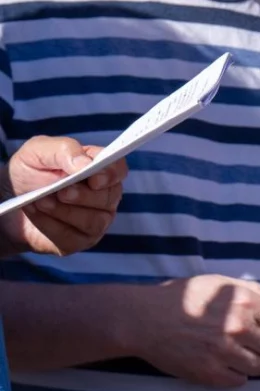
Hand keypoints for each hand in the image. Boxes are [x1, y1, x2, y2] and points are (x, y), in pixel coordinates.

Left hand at [0, 136, 126, 256]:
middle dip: (83, 196)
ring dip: (64, 211)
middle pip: (109, 197)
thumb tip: (85, 164)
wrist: (8, 199)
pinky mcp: (79, 241)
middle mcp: (104, 196)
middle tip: (59, 191)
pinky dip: (50, 225)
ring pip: (94, 221)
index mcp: (99, 169)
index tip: (93, 179)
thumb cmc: (29, 171)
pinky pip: (71, 237)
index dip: (111, 175)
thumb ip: (64, 149)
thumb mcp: (38, 151)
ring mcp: (95, 221)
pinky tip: (37, 213)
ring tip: (40, 201)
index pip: (119, 170)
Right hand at [126, 274, 259, 387]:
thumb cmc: (183, 297)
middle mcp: (238, 328)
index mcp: (244, 302)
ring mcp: (224, 353)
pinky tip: (223, 365)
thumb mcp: (220, 282)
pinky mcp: (209, 374)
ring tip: (237, 355)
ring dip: (252, 362)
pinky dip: (235, 375)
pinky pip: (239, 381)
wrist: (145, 319)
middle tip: (252, 343)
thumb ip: (252, 291)